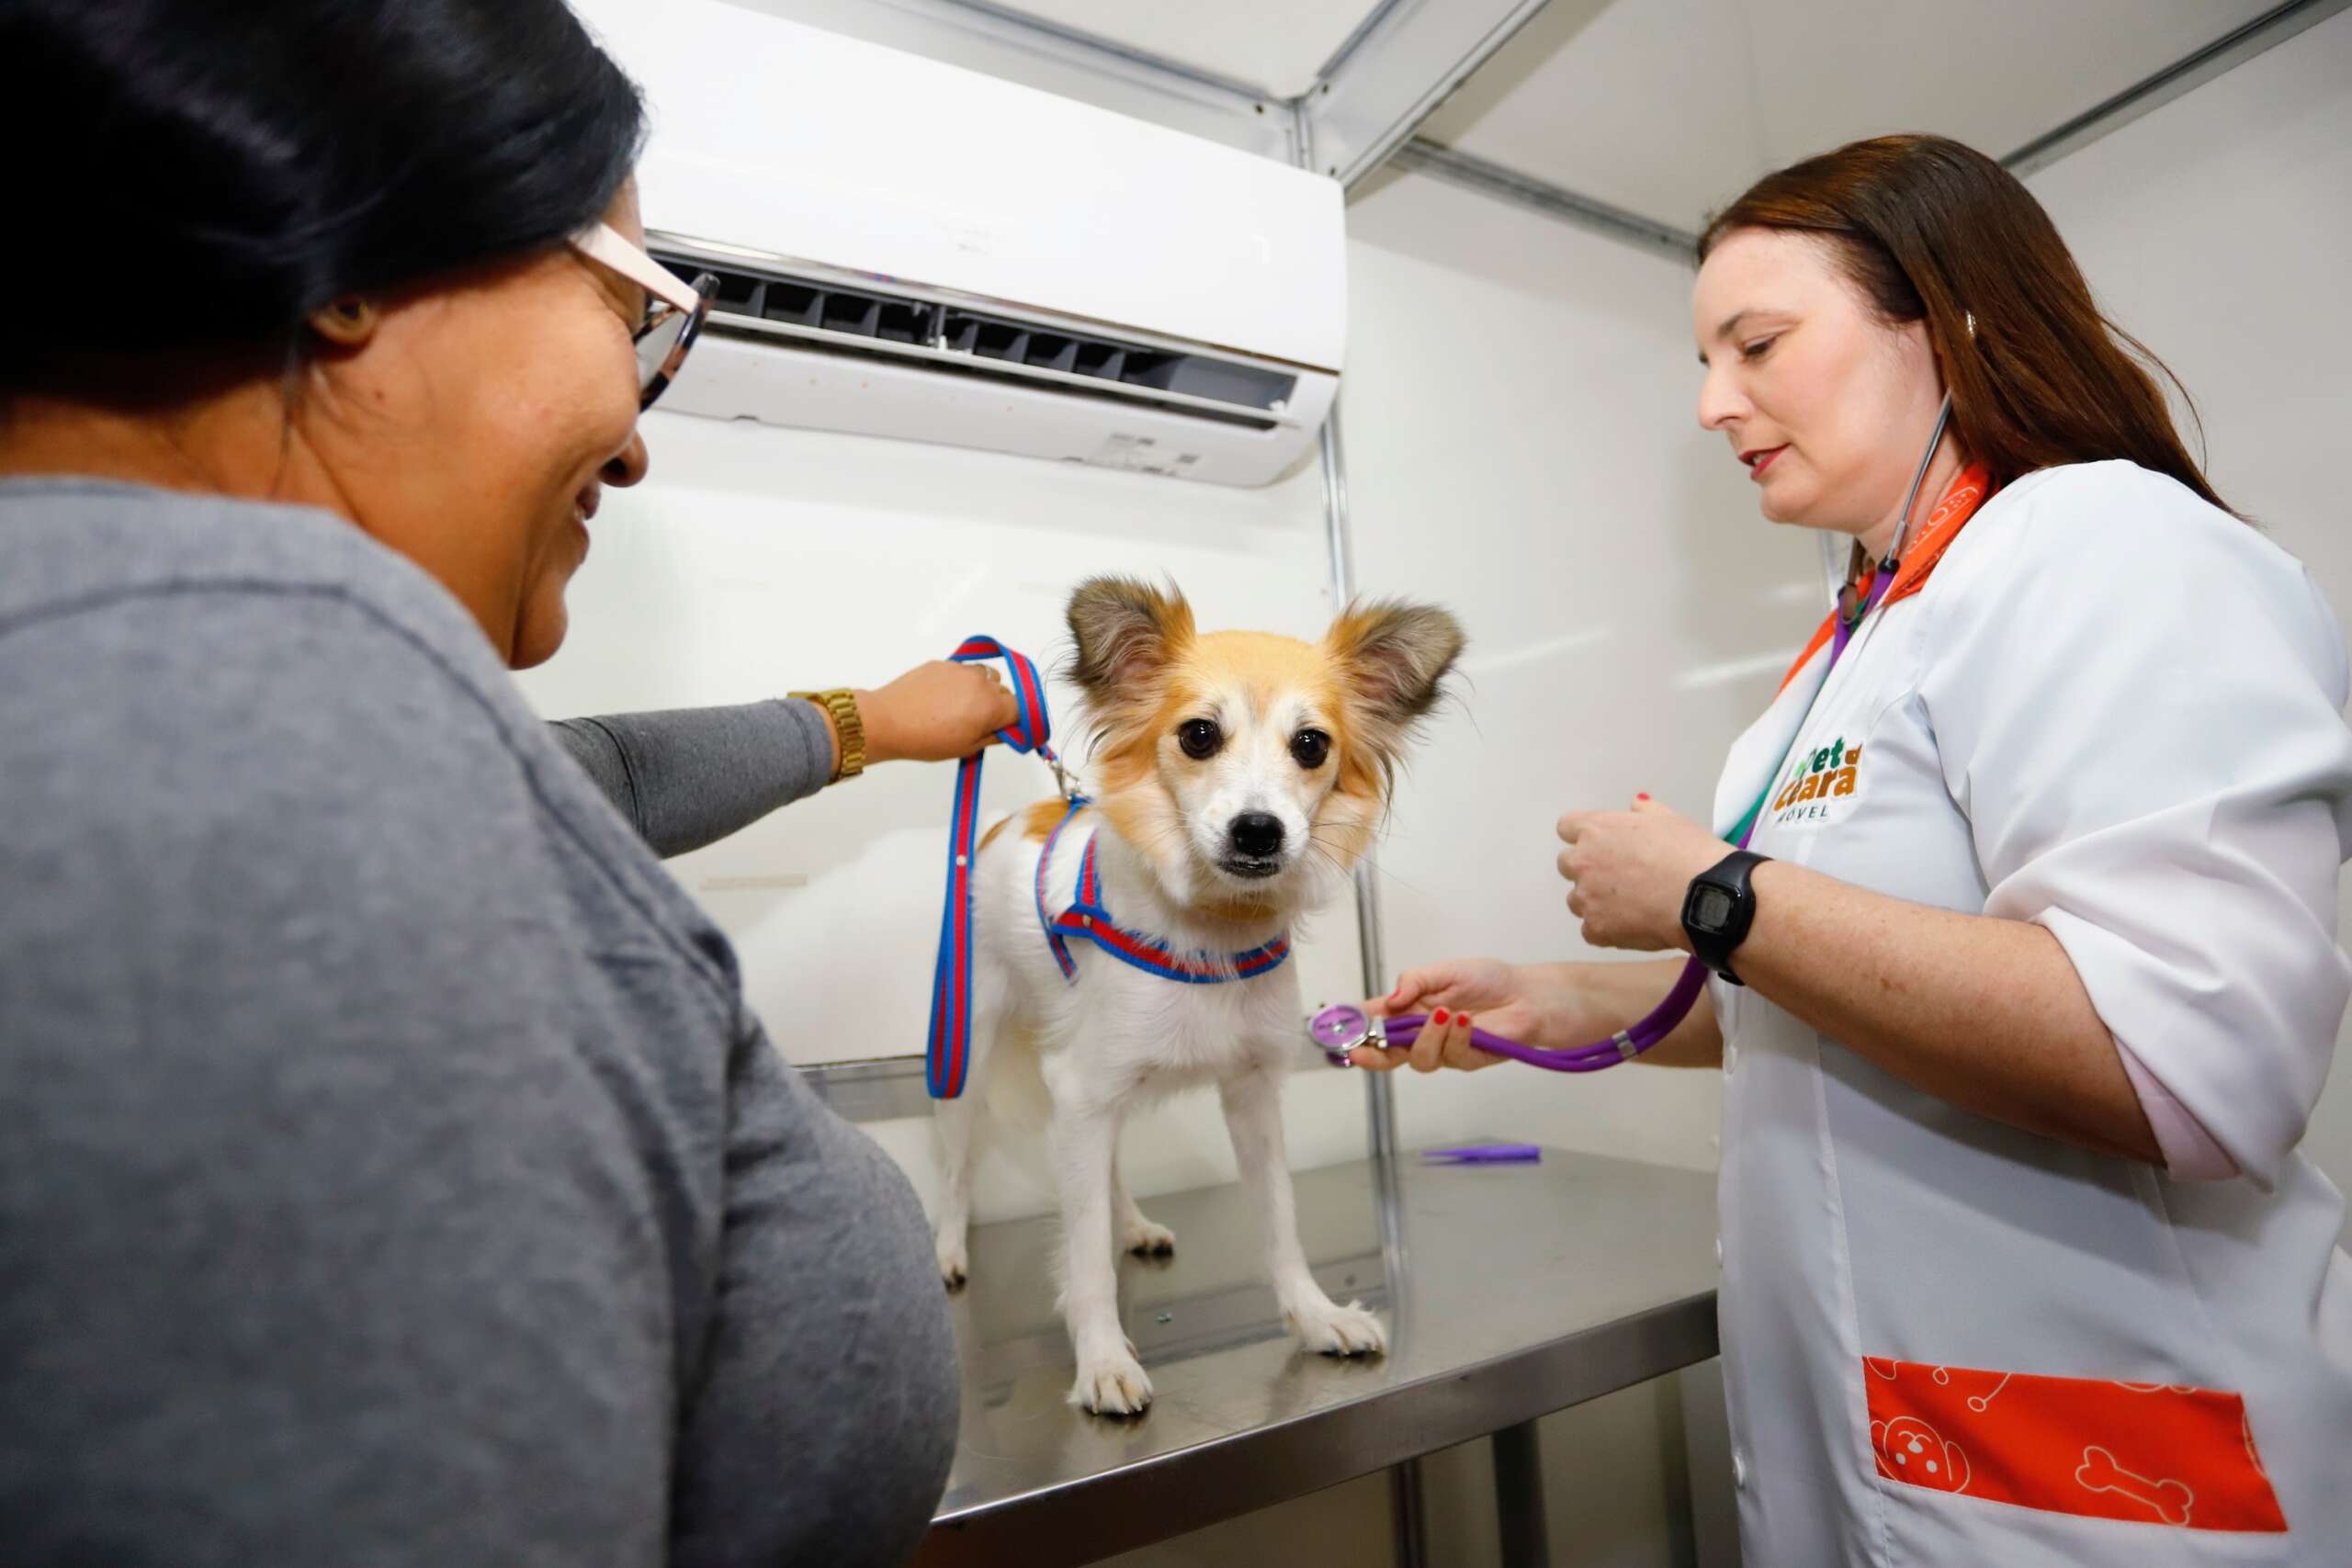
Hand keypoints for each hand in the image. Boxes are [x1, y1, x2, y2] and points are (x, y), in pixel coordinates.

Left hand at [855, 660, 1021, 764]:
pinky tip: (945, 699)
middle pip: (1005, 692)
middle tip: (979, 724)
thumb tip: (1008, 731)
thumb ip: (994, 737)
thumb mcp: (966, 747)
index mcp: (991, 706)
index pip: (1021, 709)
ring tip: (962, 708)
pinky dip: (962, 682)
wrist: (888, 721)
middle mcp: (981, 682)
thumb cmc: (923, 738)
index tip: (1007, 729)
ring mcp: (962, 669)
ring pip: (987, 676)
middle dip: (999, 706)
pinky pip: (964, 670)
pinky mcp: (944, 663)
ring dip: (983, 690)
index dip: (1015, 721)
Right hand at [1348, 958, 1554, 1072]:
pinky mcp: (1465, 1059)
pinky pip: (1451, 1056)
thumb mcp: (1444, 970)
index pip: (1375, 1022)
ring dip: (1426, 1037)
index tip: (1341, 1030)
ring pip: (1418, 1058)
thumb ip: (1414, 981)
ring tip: (1445, 1014)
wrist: (1526, 995)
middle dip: (1372, 1054)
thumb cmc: (1487, 980)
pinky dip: (1456, 1037)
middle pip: (1386, 1054)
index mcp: (1409, 1010)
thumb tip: (1391, 999)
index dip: (1356, 1028)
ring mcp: (1442, 1049)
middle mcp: (1421, 1033)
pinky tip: (1465, 1020)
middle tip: (1363, 1051)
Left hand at [1555, 795, 1728, 951]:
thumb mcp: (1670, 820)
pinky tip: (1632, 926)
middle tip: (1619, 877)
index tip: (1601, 845)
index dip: (1584, 836)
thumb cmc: (1690, 854)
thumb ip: (1644, 811)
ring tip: (1631, 905)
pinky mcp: (1596, 929)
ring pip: (1577, 900)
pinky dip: (1607, 929)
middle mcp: (1583, 862)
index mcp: (1596, 830)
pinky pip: (1591, 930)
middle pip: (1567, 864)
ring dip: (1595, 901)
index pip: (1567, 827)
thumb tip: (1636, 806)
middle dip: (1588, 869)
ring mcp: (1586, 898)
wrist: (1704, 898)